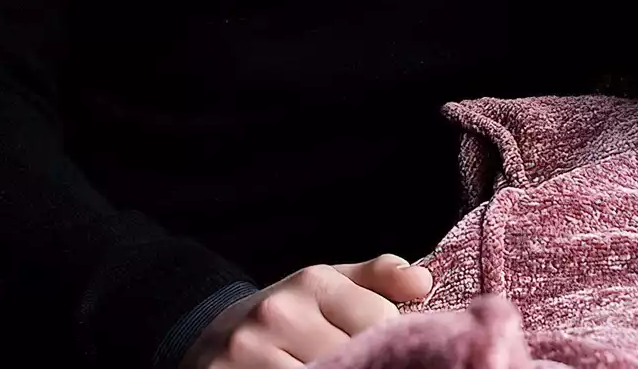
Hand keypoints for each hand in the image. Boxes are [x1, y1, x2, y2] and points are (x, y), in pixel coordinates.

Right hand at [181, 254, 434, 368]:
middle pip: (350, 356)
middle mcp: (278, 313)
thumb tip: (422, 283)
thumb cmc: (292, 312)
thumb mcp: (334, 283)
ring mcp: (247, 352)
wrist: (215, 334)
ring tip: (342, 368)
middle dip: (368, 363)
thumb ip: (381, 278)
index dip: (393, 344)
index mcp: (311, 283)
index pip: (378, 322)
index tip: (388, 350)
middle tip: (372, 363)